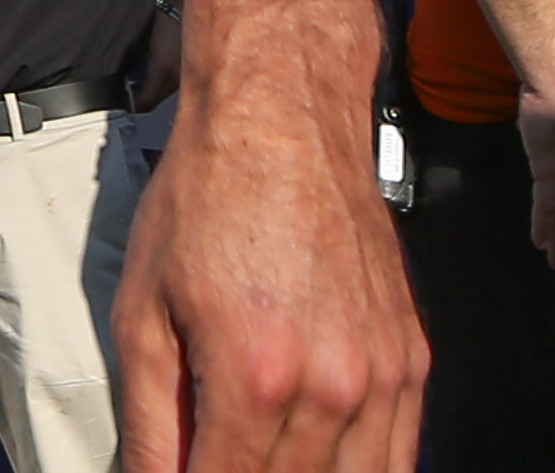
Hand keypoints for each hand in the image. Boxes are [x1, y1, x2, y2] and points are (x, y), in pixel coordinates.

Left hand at [111, 0, 423, 472]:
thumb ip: (151, 421)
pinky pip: (398, 455)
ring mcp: (382, 375)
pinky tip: (321, 460)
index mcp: (254, 376)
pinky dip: (360, 472)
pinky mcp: (410, 358)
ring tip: (261, 456)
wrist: (282, 117)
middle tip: (214, 458)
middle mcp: (331, 386)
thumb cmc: (207, 198)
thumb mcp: (144, 311)